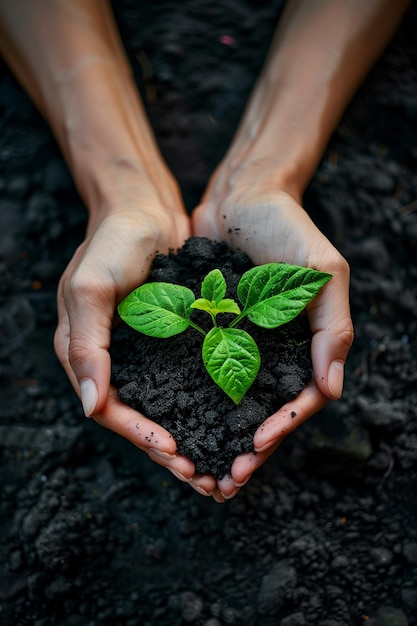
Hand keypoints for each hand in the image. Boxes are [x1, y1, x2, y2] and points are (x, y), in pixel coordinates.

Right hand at [53, 170, 202, 479]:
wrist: (145, 207)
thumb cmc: (113, 242)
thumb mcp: (91, 287)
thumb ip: (88, 345)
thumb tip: (91, 406)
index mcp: (86, 353)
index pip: (110, 408)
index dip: (140, 435)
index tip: (175, 452)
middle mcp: (114, 360)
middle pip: (138, 418)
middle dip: (168, 451)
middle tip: (203, 477)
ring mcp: (143, 354)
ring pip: (163, 408)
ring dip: (188, 438)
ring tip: (216, 467)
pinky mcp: (170, 343)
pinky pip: (184, 384)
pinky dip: (200, 408)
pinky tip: (225, 424)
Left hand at [192, 160, 353, 497]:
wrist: (240, 195)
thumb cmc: (289, 227)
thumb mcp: (323, 272)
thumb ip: (333, 327)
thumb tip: (333, 390)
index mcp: (302, 344)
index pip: (299, 398)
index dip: (282, 426)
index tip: (256, 445)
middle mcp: (270, 351)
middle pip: (262, 411)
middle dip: (247, 448)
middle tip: (225, 481)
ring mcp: (237, 344)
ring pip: (229, 403)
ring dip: (218, 437)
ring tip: (199, 469)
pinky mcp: (206, 332)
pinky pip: (200, 374)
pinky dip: (192, 403)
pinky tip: (175, 425)